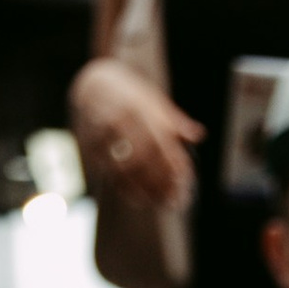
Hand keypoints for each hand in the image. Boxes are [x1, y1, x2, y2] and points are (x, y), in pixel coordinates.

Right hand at [71, 58, 201, 210]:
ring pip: (124, 166)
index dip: (173, 161)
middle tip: (174, 198)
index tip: (185, 179)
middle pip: (143, 155)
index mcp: (139, 106)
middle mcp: (119, 117)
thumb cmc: (132, 97)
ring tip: (158, 202)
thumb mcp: (155, 101)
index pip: (160, 138)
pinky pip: (108, 171)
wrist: (94, 84)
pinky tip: (138, 199)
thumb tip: (198, 135)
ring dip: (143, 188)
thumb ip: (176, 121)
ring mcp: (102, 131)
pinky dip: (124, 188)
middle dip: (160, 179)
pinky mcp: (90, 145)